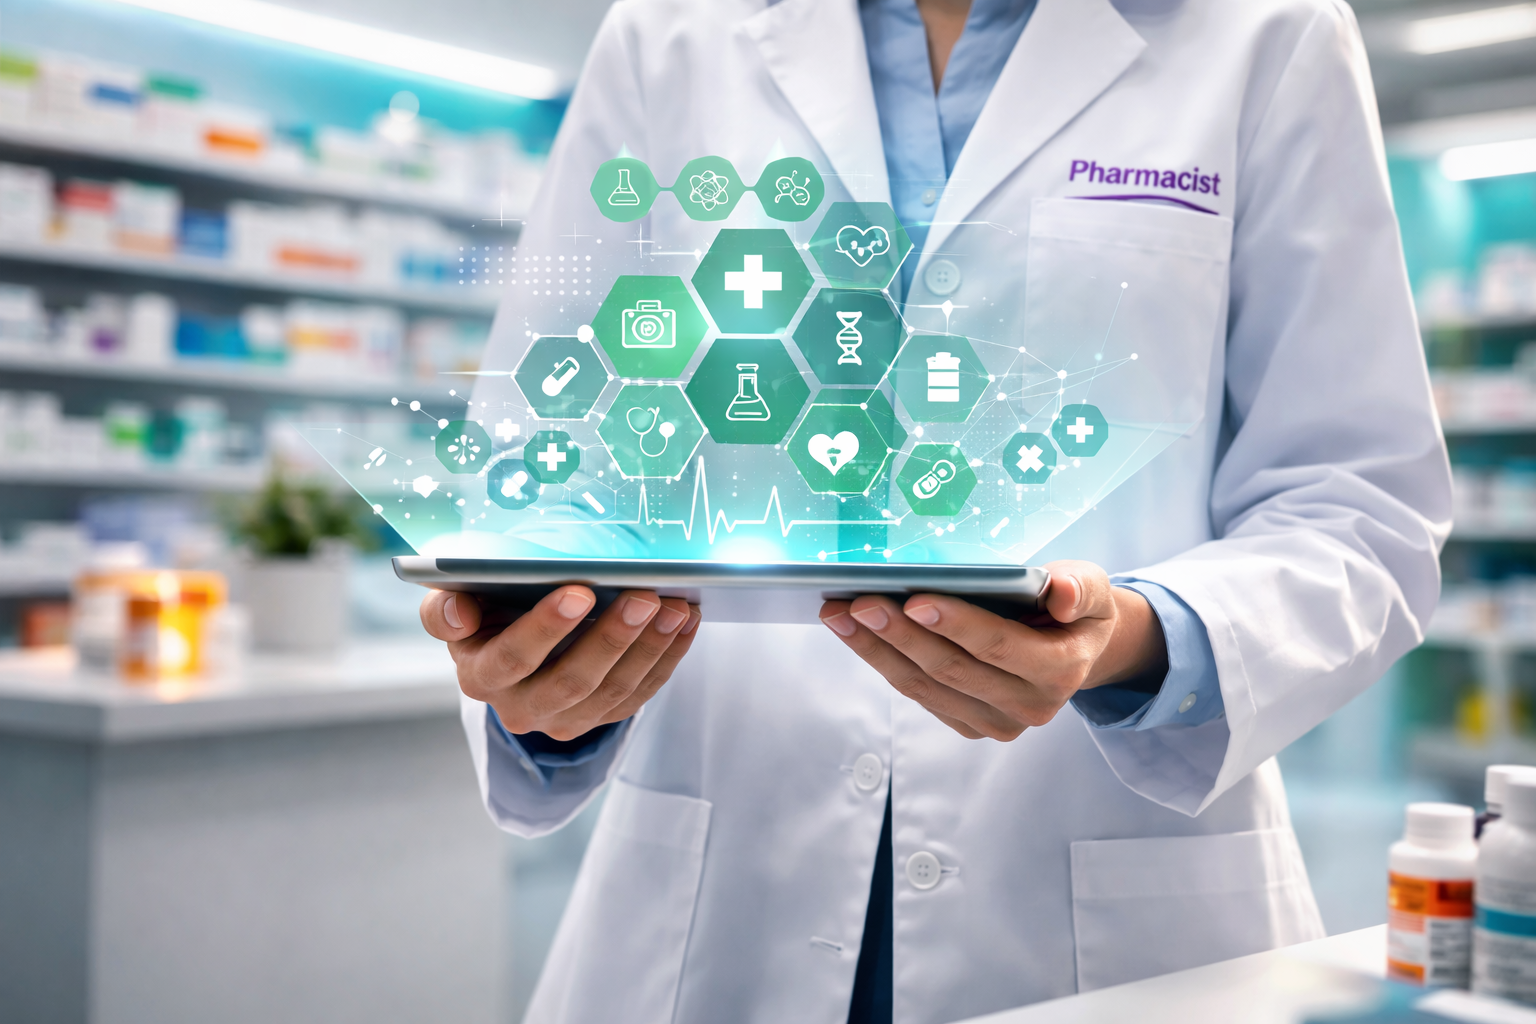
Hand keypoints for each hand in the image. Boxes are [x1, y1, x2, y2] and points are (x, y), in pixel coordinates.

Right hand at [420, 587, 700, 740]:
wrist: (506, 654)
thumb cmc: (483, 616)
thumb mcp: (455, 608)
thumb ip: (445, 609)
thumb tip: (456, 609)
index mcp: (482, 677)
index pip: (512, 659)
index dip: (545, 629)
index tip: (580, 592)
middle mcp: (521, 708)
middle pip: (572, 681)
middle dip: (612, 638)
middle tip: (645, 596)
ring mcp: (565, 720)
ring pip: (613, 692)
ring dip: (650, 648)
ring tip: (676, 606)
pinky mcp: (600, 719)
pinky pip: (639, 695)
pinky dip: (667, 658)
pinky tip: (686, 623)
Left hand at [818, 560, 1165, 739]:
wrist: (1078, 648)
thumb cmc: (1076, 608)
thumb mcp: (1092, 589)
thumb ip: (1078, 588)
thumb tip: (1060, 594)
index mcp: (1062, 670)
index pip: (998, 646)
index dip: (955, 624)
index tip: (914, 600)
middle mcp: (1030, 706)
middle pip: (951, 669)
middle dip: (899, 635)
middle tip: (857, 602)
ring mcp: (998, 722)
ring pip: (925, 686)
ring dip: (876, 650)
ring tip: (839, 614)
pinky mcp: (971, 725)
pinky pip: (919, 694)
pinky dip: (884, 662)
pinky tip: (856, 632)